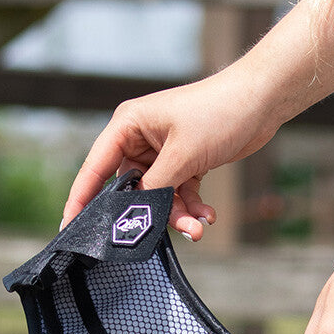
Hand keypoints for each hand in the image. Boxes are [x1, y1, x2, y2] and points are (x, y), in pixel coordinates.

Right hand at [61, 73, 279, 239]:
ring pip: (158, 195)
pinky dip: (191, 206)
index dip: (81, 199)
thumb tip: (137, 214)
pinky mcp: (184, 161)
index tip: (69, 227)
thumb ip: (155, 188)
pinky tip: (206, 215)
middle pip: (131, 189)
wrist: (263, 100)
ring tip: (197, 227)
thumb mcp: (182, 155)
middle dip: (150, 212)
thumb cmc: (219, 112)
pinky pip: (178, 193)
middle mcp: (140, 138)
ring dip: (177, 214)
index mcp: (128, 126)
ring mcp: (163, 152)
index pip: (95, 168)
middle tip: (161, 233)